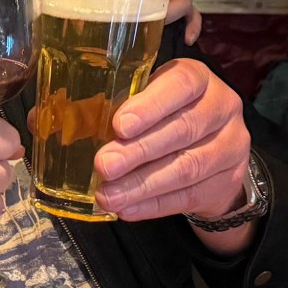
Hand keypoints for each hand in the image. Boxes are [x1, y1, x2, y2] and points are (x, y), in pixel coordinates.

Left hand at [94, 59, 250, 221]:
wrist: (210, 149)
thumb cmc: (162, 115)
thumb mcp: (142, 100)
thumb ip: (109, 106)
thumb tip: (56, 122)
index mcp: (196, 78)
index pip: (181, 84)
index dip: (151, 106)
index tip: (119, 126)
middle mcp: (221, 107)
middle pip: (183, 129)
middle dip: (139, 151)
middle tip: (104, 165)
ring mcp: (231, 145)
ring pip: (188, 167)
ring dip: (143, 184)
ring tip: (108, 195)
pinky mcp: (228, 180)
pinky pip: (190, 195)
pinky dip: (154, 205)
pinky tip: (127, 209)